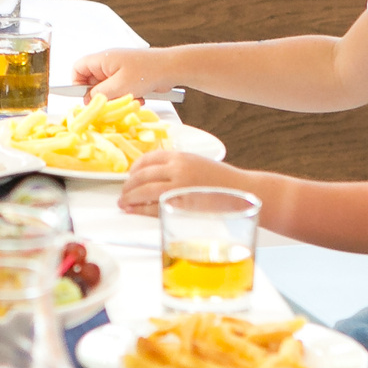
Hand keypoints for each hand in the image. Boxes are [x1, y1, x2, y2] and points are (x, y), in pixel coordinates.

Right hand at [74, 47, 167, 101]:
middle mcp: (109, 63)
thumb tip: (87, 100)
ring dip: (116, 97)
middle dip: (101, 94)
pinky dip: (126, 96)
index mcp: (102, 59)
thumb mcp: (119, 86)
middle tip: (111, 102)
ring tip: (129, 98)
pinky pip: (120, 89)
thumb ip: (99, 94)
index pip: (78, 68)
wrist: (172, 68)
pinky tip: (139, 97)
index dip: (77, 83)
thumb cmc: (146, 73)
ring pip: (107, 88)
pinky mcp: (130, 77)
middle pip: (92, 81)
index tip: (86, 97)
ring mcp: (119, 70)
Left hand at [120, 150, 243, 213]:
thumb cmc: (223, 181)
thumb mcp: (197, 164)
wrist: (244, 190)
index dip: (134, 169)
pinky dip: (140, 210)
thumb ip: (177, 167)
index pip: (147, 159)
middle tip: (123, 193)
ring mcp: (179, 187)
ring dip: (129, 198)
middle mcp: (177, 168)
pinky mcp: (182, 204)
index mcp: (180, 156)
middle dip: (128, 186)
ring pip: (144, 190)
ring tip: (124, 203)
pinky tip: (134, 211)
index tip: (129, 176)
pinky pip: (154, 207)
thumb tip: (154, 176)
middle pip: (142, 175)